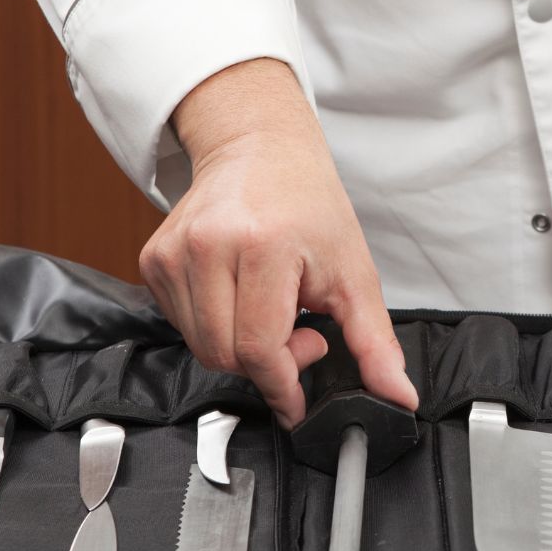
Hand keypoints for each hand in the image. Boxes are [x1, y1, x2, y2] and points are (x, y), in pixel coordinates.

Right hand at [140, 58, 418, 426]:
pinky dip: (215, 327)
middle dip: (267, 364)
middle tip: (298, 330)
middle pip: (225, 356)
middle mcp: (208, 246)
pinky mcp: (154, 259)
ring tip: (270, 308)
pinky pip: (181, 325)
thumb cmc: (309, 206)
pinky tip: (240, 297)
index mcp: (261, 246)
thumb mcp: (355, 273)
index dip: (283, 386)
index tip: (300, 401)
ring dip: (240, 346)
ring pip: (201, 347)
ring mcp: (173, 253)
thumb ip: (374, 341)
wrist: (261, 149)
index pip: (258, 350)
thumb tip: (398, 397)